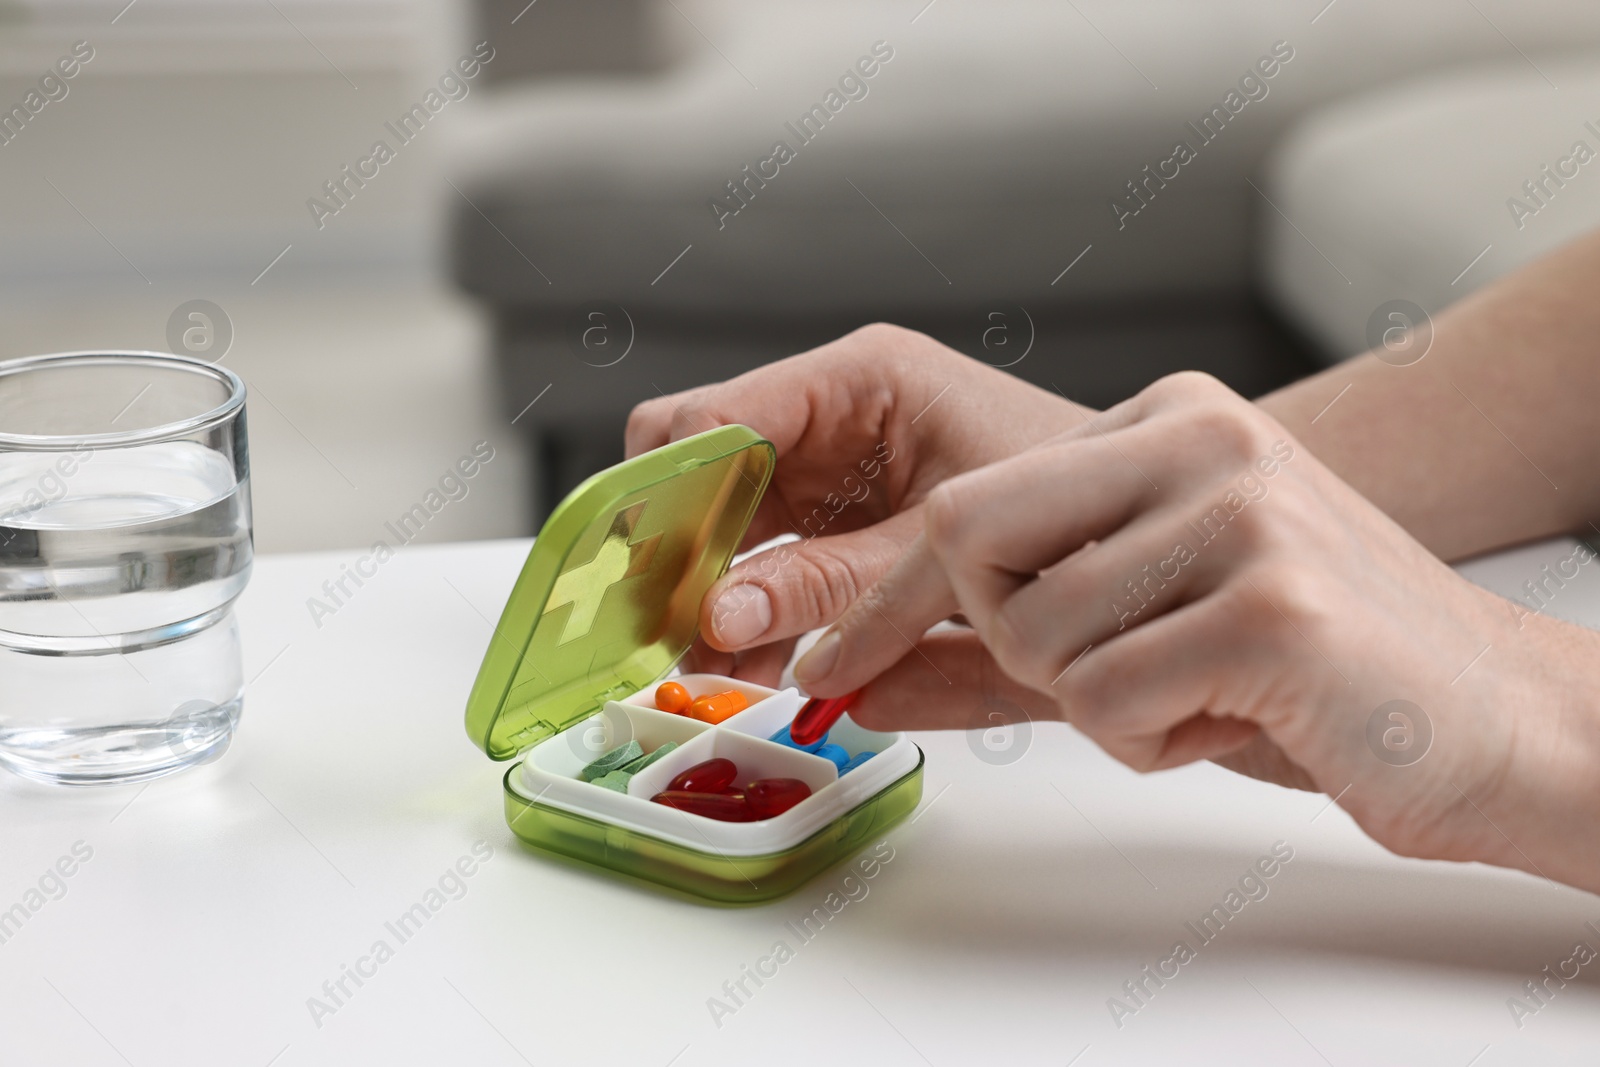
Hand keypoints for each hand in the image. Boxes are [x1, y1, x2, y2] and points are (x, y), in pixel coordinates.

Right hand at [625, 323, 1088, 684]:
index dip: (664, 498)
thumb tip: (720, 615)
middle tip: (664, 640)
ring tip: (709, 672)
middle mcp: (836, 416)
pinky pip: (776, 564)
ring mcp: (841, 471)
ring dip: (715, 598)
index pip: (707, 421)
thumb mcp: (943, 549)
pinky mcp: (854, 524)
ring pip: (733, 527)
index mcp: (858, 381)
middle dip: (681, 557)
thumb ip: (831, 583)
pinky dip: (761, 617)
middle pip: (707, 474)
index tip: (642, 579)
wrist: (1146, 540)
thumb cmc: (1076, 506)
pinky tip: (759, 671)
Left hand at [795, 372, 1599, 891]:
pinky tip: (1238, 718)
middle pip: (968, 538)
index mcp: (1170, 419)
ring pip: (1036, 638)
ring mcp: (1238, 513)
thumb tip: (848, 659)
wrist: (1504, 718)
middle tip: (1096, 679)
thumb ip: (1024, 609)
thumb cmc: (1315, 671)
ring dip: (1097, 706)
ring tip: (1200, 693)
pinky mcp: (1271, 608)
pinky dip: (1152, 744)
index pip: (966, 500)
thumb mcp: (1160, 604)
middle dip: (995, 641)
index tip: (830, 670)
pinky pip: (1109, 704)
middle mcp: (1201, 438)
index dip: (885, 600)